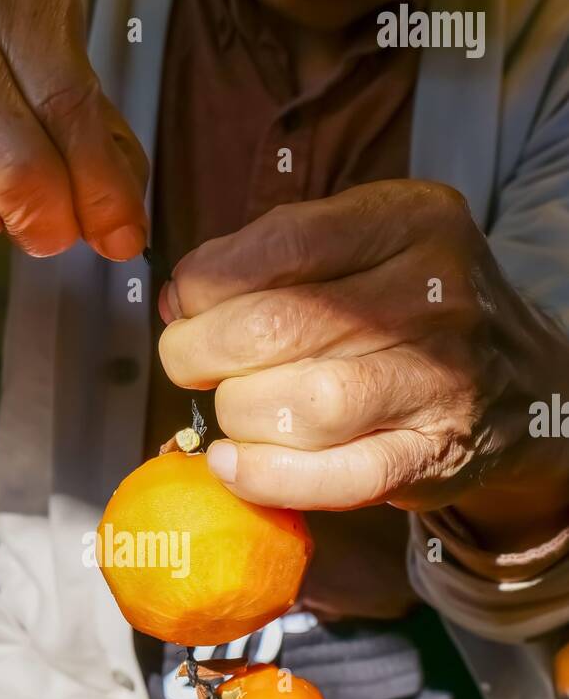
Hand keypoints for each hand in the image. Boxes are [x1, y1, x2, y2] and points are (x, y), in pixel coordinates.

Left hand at [158, 181, 568, 549]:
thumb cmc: (408, 314)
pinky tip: (233, 467)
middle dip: (202, 351)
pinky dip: (267, 477)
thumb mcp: (364, 251)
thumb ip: (275, 261)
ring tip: (230, 412)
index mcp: (412, 221)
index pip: (283, 243)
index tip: (185, 304)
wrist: (518, 382)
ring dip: (237, 414)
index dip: (209, 281)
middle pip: (280, 327)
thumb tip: (179, 300)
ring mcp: (440, 379)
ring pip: (304, 405)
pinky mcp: (432, 453)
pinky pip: (337, 476)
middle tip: (190, 364)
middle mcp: (435, 294)